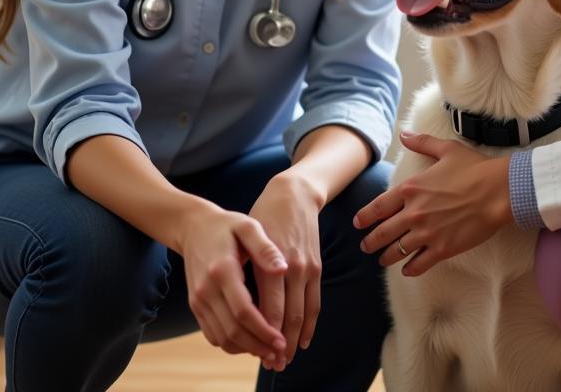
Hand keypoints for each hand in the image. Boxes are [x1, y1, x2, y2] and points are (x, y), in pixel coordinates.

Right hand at [175, 203, 287, 366]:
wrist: (193, 227)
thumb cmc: (227, 225)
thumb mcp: (248, 226)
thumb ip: (265, 247)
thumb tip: (284, 267)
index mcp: (222, 270)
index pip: (242, 310)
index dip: (263, 329)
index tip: (281, 340)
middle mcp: (206, 289)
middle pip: (232, 330)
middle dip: (257, 345)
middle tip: (279, 352)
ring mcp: (198, 300)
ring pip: (221, 337)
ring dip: (245, 348)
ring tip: (268, 350)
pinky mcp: (196, 306)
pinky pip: (213, 334)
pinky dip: (232, 343)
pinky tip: (251, 341)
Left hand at [249, 171, 325, 370]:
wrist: (294, 194)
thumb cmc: (264, 216)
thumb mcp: (249, 237)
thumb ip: (248, 269)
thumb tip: (244, 302)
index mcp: (272, 264)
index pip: (269, 310)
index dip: (264, 335)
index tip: (259, 354)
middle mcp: (294, 269)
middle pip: (288, 317)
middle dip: (280, 344)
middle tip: (273, 365)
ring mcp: (308, 269)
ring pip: (303, 313)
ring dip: (296, 339)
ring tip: (286, 358)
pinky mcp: (316, 268)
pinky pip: (315, 302)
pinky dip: (310, 324)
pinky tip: (304, 339)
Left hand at [353, 131, 512, 275]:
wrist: (497, 191)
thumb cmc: (474, 168)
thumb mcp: (446, 149)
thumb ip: (422, 143)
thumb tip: (404, 134)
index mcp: (411, 188)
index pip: (378, 207)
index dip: (365, 217)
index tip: (357, 224)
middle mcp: (414, 213)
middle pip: (383, 233)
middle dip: (371, 242)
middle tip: (365, 247)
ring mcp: (426, 233)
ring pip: (397, 251)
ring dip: (387, 257)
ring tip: (383, 260)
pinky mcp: (442, 249)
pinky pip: (419, 264)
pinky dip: (410, 269)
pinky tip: (407, 270)